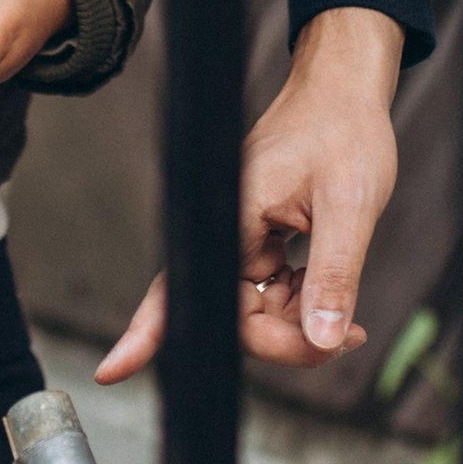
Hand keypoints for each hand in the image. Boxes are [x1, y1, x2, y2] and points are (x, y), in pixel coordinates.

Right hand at [95, 5, 402, 381]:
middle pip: (233, 316)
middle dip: (286, 338)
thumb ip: (334, 275)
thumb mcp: (350, 206)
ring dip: (299, 323)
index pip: (180, 288)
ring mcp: (242, 238)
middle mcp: (226, 230)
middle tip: (348, 337)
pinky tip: (334, 301)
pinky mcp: (260, 240)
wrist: (344, 91)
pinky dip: (302, 305)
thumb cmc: (345, 133)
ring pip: (255, 310)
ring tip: (351, 320)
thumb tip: (325, 341)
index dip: (144, 336)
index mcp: (232, 215)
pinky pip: (269, 294)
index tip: (111, 372)